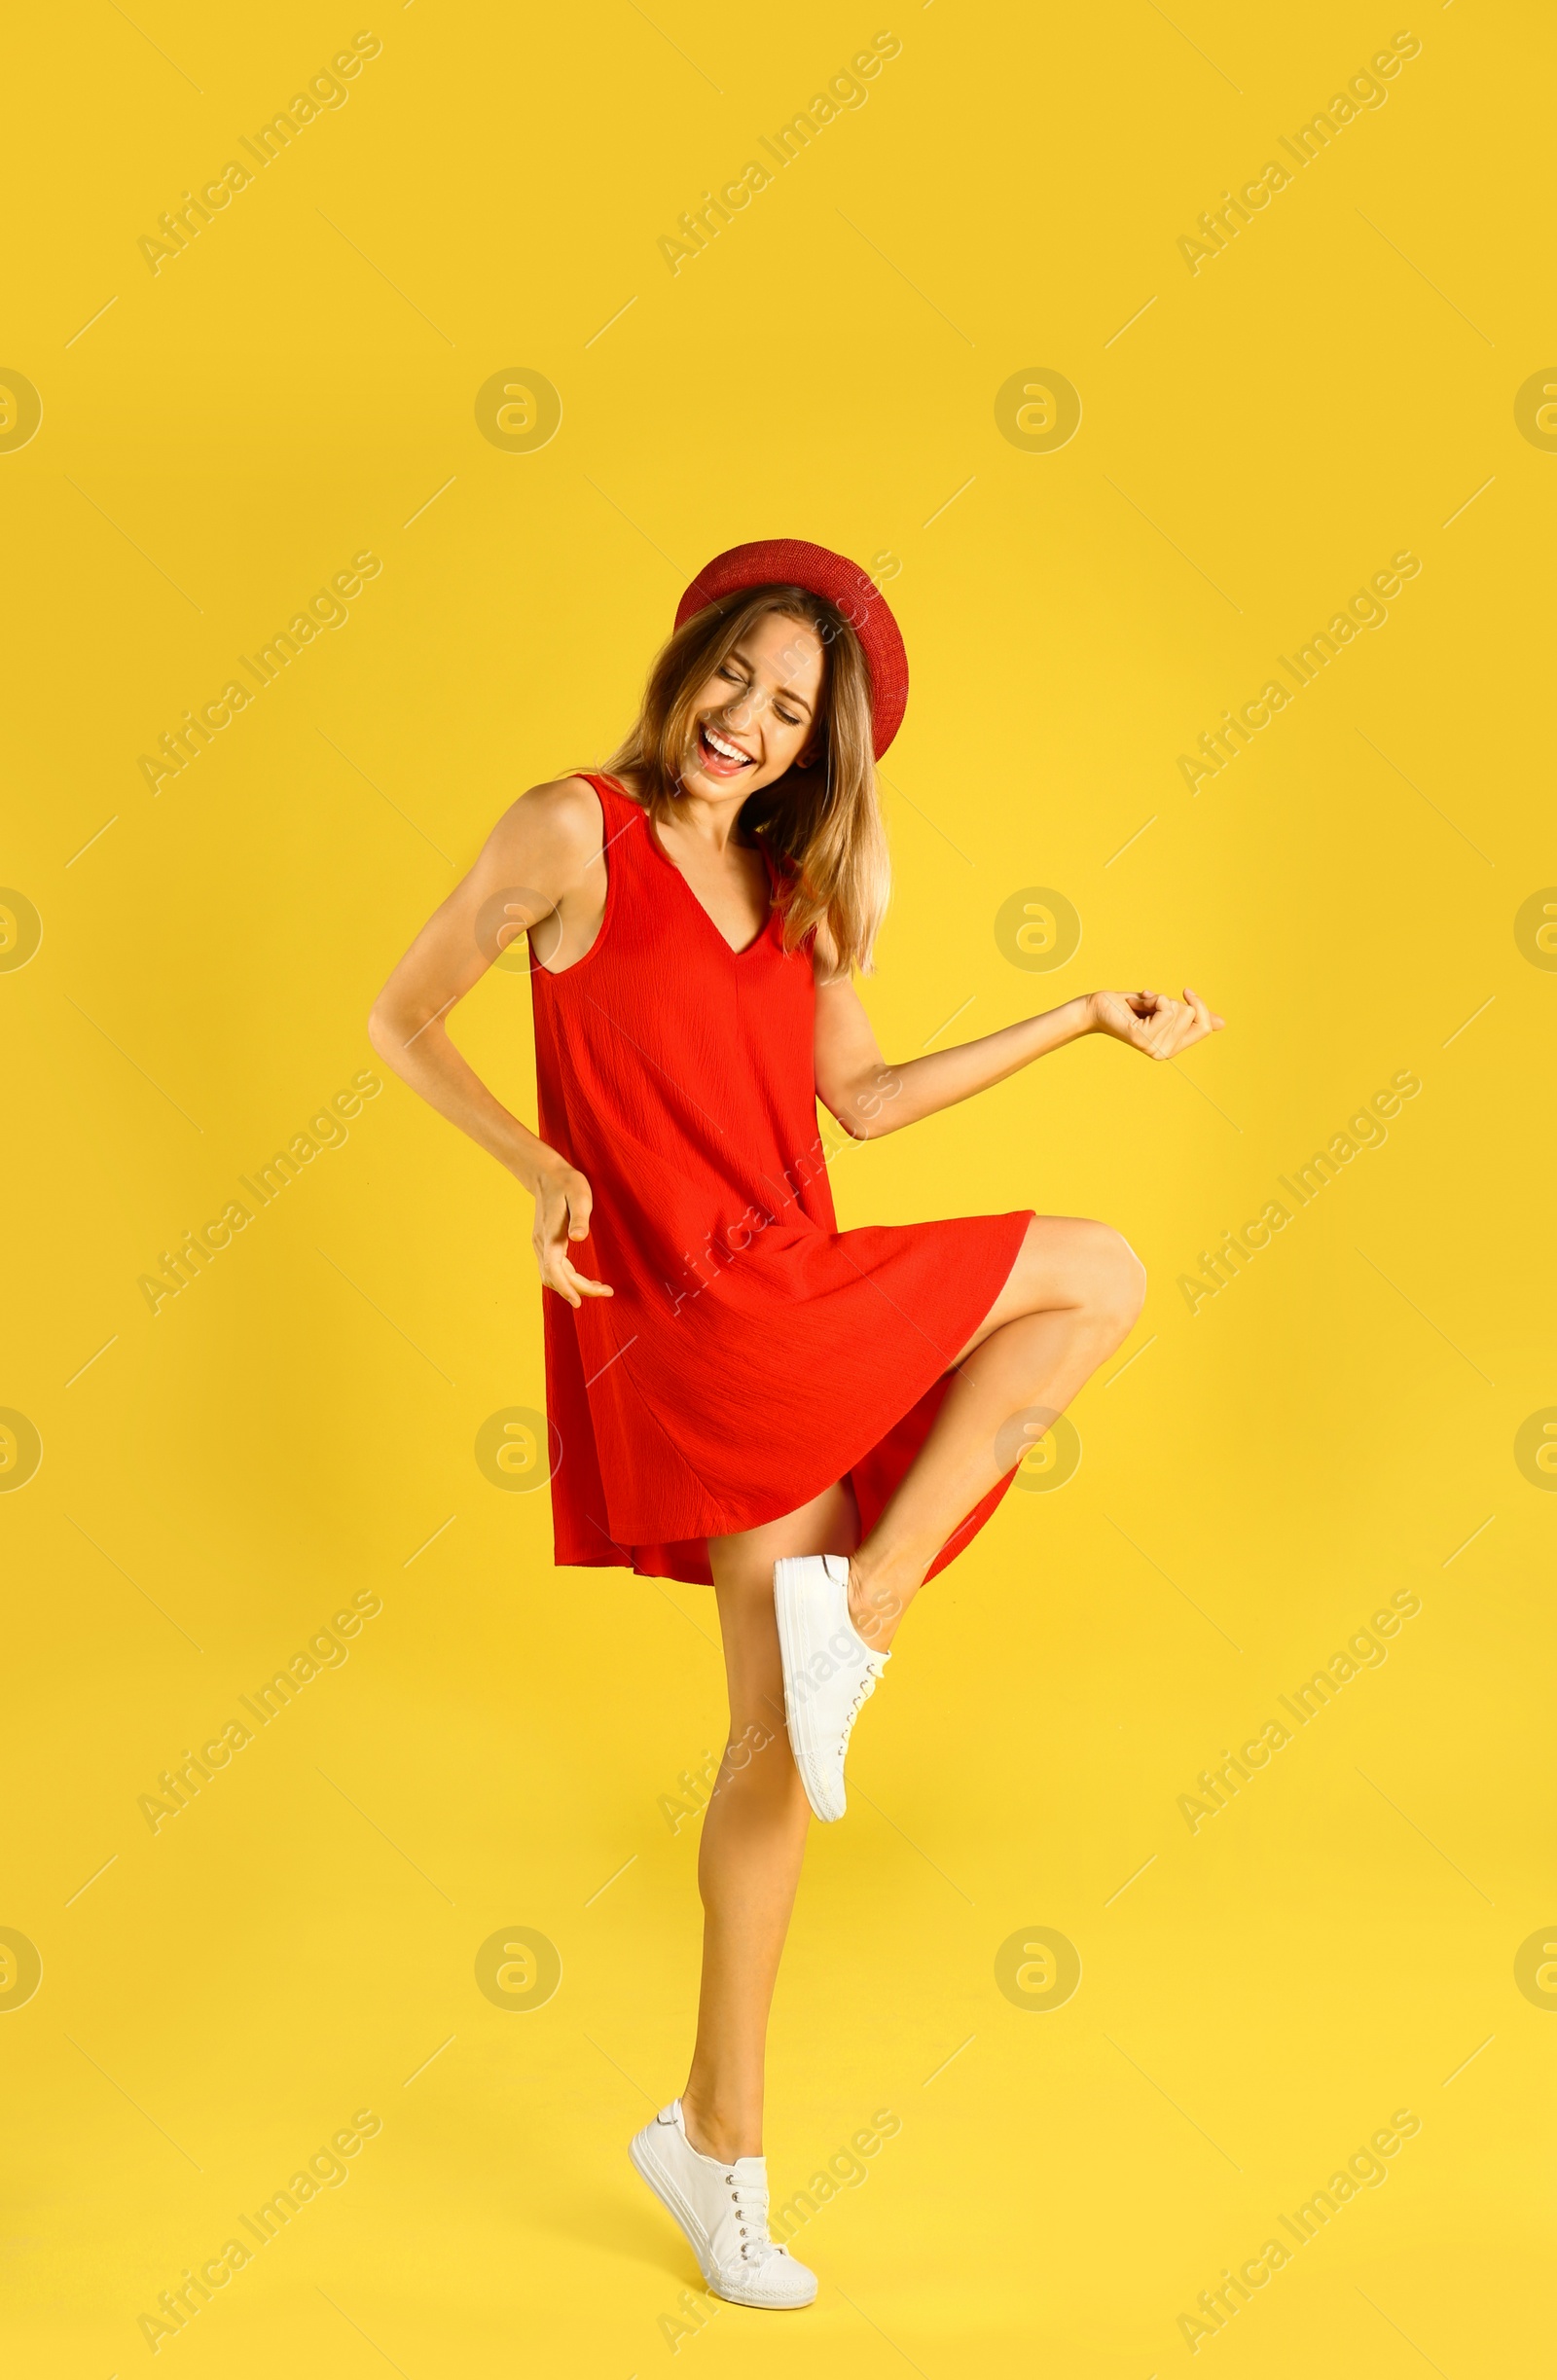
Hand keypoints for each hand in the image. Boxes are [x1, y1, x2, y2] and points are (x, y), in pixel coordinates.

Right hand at [529, 1160, 612, 1307]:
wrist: (546, 1174)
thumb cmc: (567, 1184)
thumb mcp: (580, 1195)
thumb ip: (580, 1217)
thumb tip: (579, 1238)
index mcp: (550, 1236)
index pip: (554, 1270)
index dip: (566, 1288)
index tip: (579, 1302)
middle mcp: (541, 1244)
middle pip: (556, 1278)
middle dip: (578, 1290)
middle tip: (606, 1291)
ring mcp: (541, 1245)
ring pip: (553, 1276)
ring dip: (573, 1286)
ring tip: (599, 1288)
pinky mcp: (544, 1244)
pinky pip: (554, 1269)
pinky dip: (568, 1279)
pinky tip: (585, 1279)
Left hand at [1087, 985, 1225, 1060]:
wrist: (1099, 1008)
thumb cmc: (1130, 1008)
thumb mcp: (1166, 1010)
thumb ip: (1191, 1017)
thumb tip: (1221, 1024)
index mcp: (1172, 1048)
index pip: (1203, 1027)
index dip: (1200, 1005)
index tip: (1186, 991)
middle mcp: (1164, 1052)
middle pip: (1190, 1013)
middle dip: (1170, 1001)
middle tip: (1147, 1007)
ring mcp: (1154, 1047)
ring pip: (1178, 1009)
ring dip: (1158, 999)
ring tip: (1139, 1007)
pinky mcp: (1143, 1037)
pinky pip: (1165, 1008)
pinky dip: (1152, 999)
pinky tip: (1135, 1006)